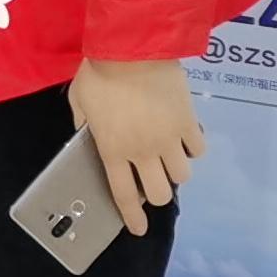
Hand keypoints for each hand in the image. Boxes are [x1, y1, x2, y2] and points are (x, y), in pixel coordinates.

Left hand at [67, 57, 203, 238]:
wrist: (133, 47)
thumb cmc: (99, 73)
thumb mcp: (79, 100)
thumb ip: (82, 123)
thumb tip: (86, 133)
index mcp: (113, 150)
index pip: (124, 195)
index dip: (133, 217)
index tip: (139, 229)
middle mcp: (143, 152)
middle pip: (160, 193)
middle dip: (157, 193)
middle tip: (153, 178)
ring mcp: (169, 139)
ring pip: (182, 175)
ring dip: (175, 170)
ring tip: (168, 155)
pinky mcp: (188, 122)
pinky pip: (197, 149)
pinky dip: (191, 148)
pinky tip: (184, 137)